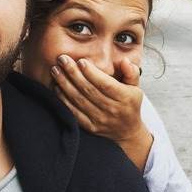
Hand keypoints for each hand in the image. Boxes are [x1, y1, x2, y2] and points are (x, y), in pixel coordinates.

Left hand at [51, 55, 152, 170]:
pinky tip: (56, 87)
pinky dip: (64, 99)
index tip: (81, 61)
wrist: (127, 132)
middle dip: (73, 73)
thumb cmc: (129, 104)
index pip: (106, 84)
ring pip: (79, 100)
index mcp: (125, 98)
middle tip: (62, 59)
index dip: (92, 73)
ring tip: (55, 70)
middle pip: (89, 90)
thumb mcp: (136, 87)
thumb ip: (131, 72)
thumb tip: (125, 61)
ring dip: (65, 84)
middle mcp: (112, 109)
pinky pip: (74, 112)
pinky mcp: (90, 126)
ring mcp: (100, 120)